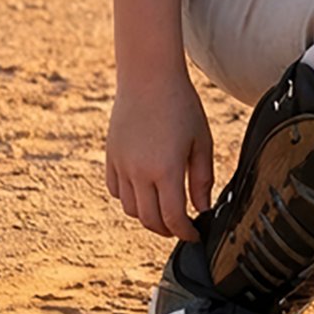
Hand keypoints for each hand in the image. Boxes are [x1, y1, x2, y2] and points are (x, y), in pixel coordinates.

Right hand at [106, 73, 213, 241]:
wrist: (149, 78)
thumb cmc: (181, 106)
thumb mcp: (201, 141)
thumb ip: (202, 178)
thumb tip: (202, 208)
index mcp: (165, 170)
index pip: (172, 217)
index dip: (185, 232)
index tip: (194, 235)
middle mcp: (139, 172)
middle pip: (149, 219)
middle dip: (167, 229)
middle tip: (181, 227)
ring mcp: (121, 166)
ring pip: (130, 209)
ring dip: (148, 216)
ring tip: (164, 210)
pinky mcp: (111, 158)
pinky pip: (116, 191)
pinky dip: (130, 199)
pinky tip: (145, 191)